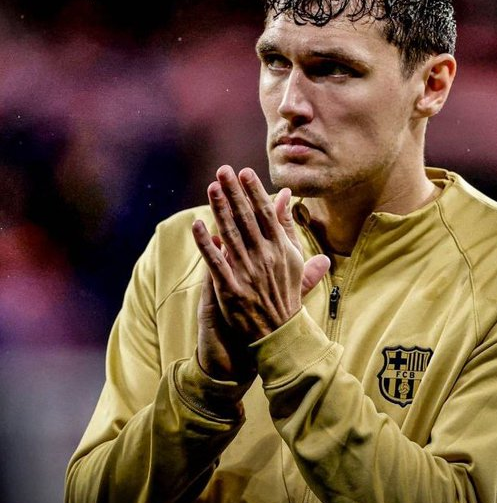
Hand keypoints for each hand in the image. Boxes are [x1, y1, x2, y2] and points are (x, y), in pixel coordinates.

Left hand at [192, 165, 328, 377]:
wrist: (279, 332)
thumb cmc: (286, 291)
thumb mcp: (294, 257)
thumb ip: (287, 226)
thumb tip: (285, 196)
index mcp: (281, 249)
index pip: (266, 213)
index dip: (254, 192)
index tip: (244, 172)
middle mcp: (265, 257)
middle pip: (246, 219)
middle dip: (234, 193)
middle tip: (223, 170)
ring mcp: (248, 273)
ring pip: (230, 235)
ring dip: (219, 210)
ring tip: (211, 188)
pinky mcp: (231, 289)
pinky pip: (216, 263)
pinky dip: (206, 244)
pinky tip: (197, 225)